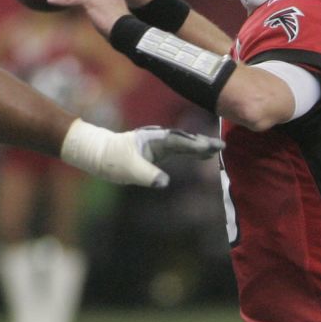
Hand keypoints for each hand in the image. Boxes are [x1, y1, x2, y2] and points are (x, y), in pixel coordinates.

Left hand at [61, 119, 222, 187]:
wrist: (98, 152)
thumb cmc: (112, 159)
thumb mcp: (128, 169)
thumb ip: (147, 175)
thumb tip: (164, 182)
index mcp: (153, 140)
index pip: (178, 141)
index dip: (194, 144)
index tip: (208, 147)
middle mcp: (158, 138)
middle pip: (184, 139)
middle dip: (202, 142)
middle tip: (221, 146)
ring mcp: (158, 143)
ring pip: (183, 143)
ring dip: (199, 146)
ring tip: (217, 150)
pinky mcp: (158, 150)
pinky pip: (179, 149)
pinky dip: (192, 150)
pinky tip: (202, 155)